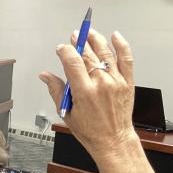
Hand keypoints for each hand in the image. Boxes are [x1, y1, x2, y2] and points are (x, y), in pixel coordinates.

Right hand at [39, 29, 137, 156]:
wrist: (113, 139)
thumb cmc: (91, 130)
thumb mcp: (66, 112)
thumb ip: (56, 90)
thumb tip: (45, 76)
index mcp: (84, 92)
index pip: (72, 62)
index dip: (65, 51)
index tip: (61, 49)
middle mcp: (101, 84)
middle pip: (88, 55)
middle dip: (79, 43)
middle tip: (74, 37)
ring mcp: (116, 81)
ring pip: (105, 53)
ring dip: (96, 40)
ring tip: (89, 33)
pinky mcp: (127, 82)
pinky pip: (126, 58)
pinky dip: (121, 45)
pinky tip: (115, 36)